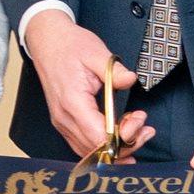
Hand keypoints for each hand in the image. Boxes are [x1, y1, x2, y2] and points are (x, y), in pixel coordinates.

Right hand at [23, 8, 147, 159]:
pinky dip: (104, 145)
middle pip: (97, 148)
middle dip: (126, 143)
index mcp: (73, 102)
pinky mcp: (63, 122)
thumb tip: (130, 80)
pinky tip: (121, 137)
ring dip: (117, 147)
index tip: (139, 119)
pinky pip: (83, 144)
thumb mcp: (96, 52)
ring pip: (90, 151)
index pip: (98, 136)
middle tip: (145, 127)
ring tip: (138, 130)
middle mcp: (64, 118)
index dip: (123, 137)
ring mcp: (62, 122)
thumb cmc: (70, 46)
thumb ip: (114, 70)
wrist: (47, 42)